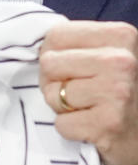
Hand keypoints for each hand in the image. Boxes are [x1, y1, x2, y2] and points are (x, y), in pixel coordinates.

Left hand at [39, 19, 137, 164]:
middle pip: (49, 63)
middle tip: (80, 93)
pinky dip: (72, 129)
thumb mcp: (113, 54)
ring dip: (64, 107)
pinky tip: (93, 127)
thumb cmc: (125, 91)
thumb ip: (80, 45)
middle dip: (55, 82)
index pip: (56, 35)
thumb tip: (39, 48)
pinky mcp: (108, 124)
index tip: (69, 68)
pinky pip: (61, 124)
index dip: (53, 54)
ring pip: (53, 95)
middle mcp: (121, 61)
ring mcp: (116, 92)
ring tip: (89, 110)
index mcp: (121, 36)